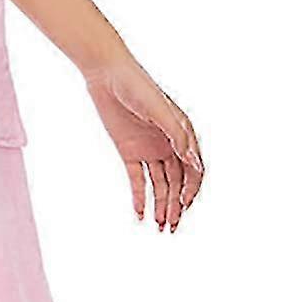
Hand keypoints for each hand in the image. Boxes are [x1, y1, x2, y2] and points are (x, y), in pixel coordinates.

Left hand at [82, 56, 203, 231]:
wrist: (105, 74)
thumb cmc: (137, 86)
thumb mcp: (159, 110)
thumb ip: (177, 135)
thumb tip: (195, 163)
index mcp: (183, 134)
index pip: (193, 170)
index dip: (191, 190)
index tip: (184, 206)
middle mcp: (168, 145)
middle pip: (177, 182)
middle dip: (176, 206)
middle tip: (171, 227)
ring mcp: (149, 149)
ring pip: (160, 185)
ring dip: (161, 206)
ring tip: (159, 227)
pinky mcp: (129, 151)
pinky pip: (137, 179)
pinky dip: (139, 197)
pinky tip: (140, 214)